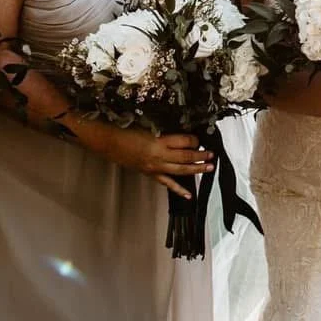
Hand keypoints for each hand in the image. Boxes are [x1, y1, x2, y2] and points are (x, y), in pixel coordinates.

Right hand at [81, 123, 215, 196]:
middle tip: (211, 155)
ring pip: (180, 170)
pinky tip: (189, 195)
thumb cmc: (125, 130)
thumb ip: (164, 130)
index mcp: (158, 141)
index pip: (183, 142)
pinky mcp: (150, 173)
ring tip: (208, 168)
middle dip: (200, 156)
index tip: (200, 138)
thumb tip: (180, 132)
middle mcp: (159, 156)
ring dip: (195, 169)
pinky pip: (167, 182)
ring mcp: (155, 167)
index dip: (194, 140)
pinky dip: (179, 189)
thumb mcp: (147, 125)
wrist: (108, 142)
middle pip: (185, 157)